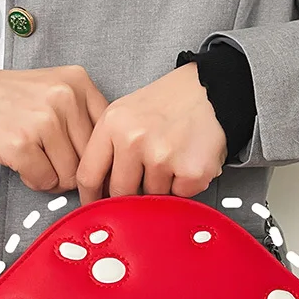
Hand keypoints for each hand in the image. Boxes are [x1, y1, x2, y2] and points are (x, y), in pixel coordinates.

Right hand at [0, 65, 108, 192]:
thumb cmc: (11, 99)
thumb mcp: (56, 91)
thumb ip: (85, 118)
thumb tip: (108, 163)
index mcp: (79, 82)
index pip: (107, 136)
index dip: (96, 157)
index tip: (86, 165)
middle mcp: (65, 97)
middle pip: (90, 159)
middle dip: (72, 169)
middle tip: (52, 162)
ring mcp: (43, 120)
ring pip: (70, 174)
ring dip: (53, 177)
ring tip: (36, 160)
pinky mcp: (21, 143)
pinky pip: (45, 181)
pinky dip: (34, 180)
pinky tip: (23, 164)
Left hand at [76, 62, 226, 204]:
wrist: (210, 91)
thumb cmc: (168, 104)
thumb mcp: (124, 114)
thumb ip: (106, 149)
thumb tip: (98, 190)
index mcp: (112, 124)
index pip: (88, 176)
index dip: (90, 197)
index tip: (94, 207)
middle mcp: (134, 140)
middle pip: (119, 194)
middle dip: (129, 194)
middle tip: (144, 177)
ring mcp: (162, 158)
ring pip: (150, 197)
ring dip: (160, 186)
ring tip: (170, 158)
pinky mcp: (190, 172)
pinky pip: (178, 196)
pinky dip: (183, 185)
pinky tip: (186, 161)